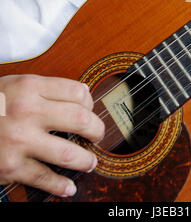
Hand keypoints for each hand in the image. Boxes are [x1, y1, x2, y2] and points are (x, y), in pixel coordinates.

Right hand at [0, 74, 104, 197]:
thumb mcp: (16, 85)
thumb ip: (46, 88)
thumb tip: (83, 93)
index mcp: (30, 87)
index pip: (77, 92)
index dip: (90, 101)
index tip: (90, 109)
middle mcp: (27, 111)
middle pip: (80, 119)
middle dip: (96, 130)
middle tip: (97, 135)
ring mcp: (19, 140)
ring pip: (68, 153)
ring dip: (85, 160)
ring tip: (90, 162)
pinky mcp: (10, 166)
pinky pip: (44, 178)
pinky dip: (60, 186)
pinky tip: (69, 187)